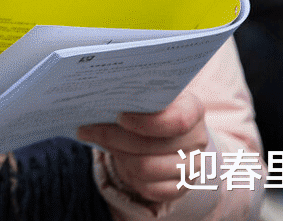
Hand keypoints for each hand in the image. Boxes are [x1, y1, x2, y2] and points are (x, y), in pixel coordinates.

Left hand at [77, 92, 207, 204]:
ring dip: (118, 155)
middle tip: (86, 129)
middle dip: (112, 137)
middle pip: (150, 146)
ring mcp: (192, 166)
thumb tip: (95, 94)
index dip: (146, 122)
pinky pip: (150, 189)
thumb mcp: (145, 94)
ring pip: (145, 169)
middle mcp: (197, 139)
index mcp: (192, 109)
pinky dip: (130, 176)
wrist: (164, 132)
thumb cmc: (149, 107)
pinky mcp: (182, 187)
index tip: (118, 116)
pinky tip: (120, 159)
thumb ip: (131, 94)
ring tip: (102, 141)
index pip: (177, 120)